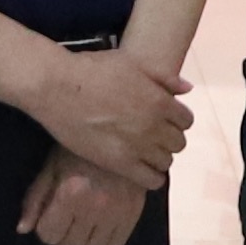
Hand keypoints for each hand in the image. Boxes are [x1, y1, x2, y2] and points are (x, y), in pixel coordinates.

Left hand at [17, 152, 149, 244]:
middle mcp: (94, 209)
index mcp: (70, 195)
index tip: (50, 217)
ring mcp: (116, 214)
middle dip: (63, 236)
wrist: (120, 135)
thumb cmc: (79, 150)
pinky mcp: (134, 214)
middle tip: (67, 221)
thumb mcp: (51, 167)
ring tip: (83, 225)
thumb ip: (35, 199)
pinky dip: (103, 242)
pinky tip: (100, 228)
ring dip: (82, 242)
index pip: (49, 235)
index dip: (46, 228)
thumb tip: (23, 229)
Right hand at [26, 42, 194, 187]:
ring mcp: (138, 147)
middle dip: (168, 138)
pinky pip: (151, 180)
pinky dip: (151, 177)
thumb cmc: (92, 70)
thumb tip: (187, 88)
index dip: (175, 120)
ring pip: (166, 162)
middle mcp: (154, 126)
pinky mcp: (120, 164)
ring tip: (143, 151)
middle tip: (151, 135)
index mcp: (160, 101)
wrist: (58, 87)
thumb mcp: (131, 64)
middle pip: (178, 142)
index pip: (186, 120)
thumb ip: (162, 77)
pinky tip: (140, 168)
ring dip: (158, 156)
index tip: (162, 120)